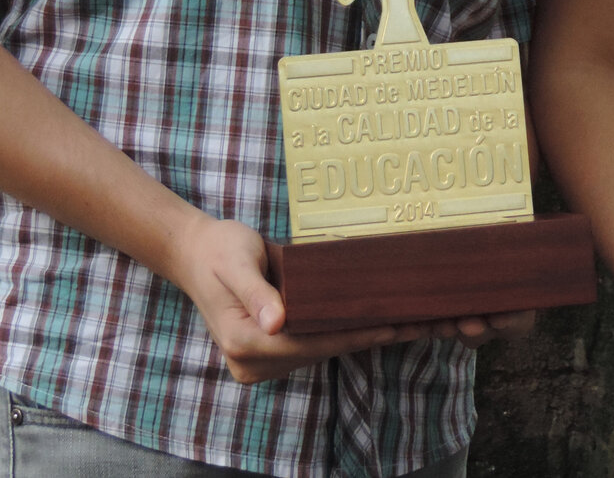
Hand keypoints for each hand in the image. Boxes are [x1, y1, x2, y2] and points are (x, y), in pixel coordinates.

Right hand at [164, 213, 514, 383]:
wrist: (198, 252)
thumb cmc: (220, 251)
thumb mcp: (237, 263)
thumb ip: (257, 294)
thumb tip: (278, 323)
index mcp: (243, 343)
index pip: (309, 344)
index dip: (352, 335)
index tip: (391, 327)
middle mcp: (252, 362)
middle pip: (320, 351)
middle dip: (366, 338)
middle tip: (416, 325)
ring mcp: (261, 362)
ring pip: (321, 350)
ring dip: (361, 338)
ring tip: (409, 325)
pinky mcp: (273, 351)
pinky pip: (315, 343)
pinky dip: (346, 333)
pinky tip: (380, 323)